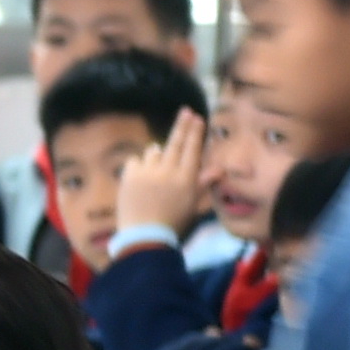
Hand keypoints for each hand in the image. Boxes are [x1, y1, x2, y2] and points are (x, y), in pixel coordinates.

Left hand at [116, 110, 206, 237]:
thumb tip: (220, 169)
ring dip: (156, 156)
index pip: (192, 149)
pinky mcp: (129, 175)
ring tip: (156, 174)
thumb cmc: (172, 225)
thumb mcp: (192, 206)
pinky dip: (138, 167)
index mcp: (186, 179)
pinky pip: (135, 161)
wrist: (144, 238)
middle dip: (182, 125)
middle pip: (175, 142)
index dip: (195, 133)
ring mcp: (148, 172)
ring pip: (153, 152)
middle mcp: (168, 171)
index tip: (197, 117)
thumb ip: (203, 184)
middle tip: (186, 111)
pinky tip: (140, 180)